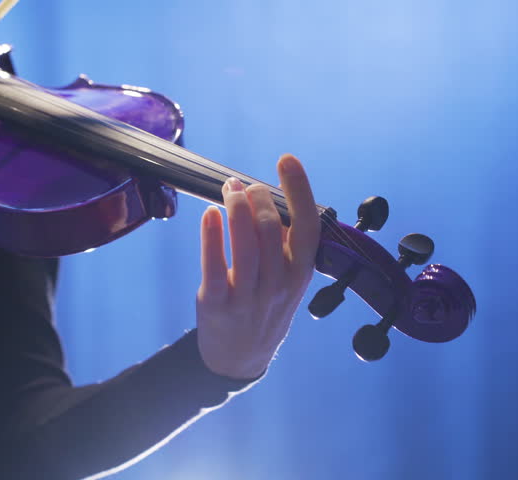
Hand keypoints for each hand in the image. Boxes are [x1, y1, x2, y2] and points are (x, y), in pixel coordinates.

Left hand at [196, 154, 320, 379]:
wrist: (240, 358)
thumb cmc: (264, 307)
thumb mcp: (287, 279)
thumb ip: (285, 243)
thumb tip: (274, 194)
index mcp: (300, 273)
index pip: (307, 225)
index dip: (300, 189)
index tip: (286, 160)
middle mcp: (279, 285)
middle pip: (272, 229)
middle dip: (255, 197)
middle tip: (239, 185)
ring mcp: (249, 297)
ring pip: (246, 244)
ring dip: (235, 208)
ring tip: (226, 190)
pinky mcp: (217, 304)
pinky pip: (215, 266)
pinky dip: (212, 236)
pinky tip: (209, 214)